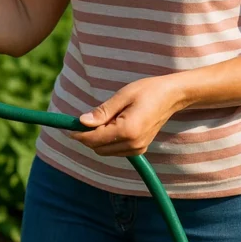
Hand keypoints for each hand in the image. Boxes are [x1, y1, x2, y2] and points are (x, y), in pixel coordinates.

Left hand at [67, 76, 188, 156]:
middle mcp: (133, 144)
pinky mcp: (140, 149)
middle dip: (88, 136)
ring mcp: (138, 149)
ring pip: (105, 151)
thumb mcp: (122, 96)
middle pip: (98, 148)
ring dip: (98, 138)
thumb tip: (82, 121)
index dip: (79, 134)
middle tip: (86, 118)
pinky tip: (113, 124)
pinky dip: (108, 140)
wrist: (171, 96)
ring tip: (105, 118)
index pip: (95, 139)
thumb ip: (102, 111)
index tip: (69, 126)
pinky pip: (115, 150)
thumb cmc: (147, 91)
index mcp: (127, 130)